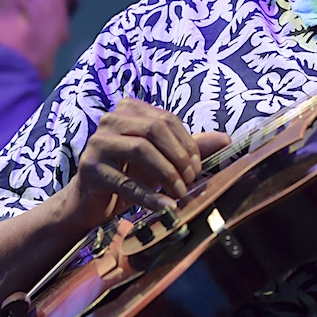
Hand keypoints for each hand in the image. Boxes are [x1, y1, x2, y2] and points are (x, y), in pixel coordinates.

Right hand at [64, 98, 230, 228]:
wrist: (90, 201)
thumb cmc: (129, 173)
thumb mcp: (162, 158)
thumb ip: (191, 146)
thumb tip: (226, 139)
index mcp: (129, 109)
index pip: (167, 119)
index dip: (187, 143)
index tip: (198, 166)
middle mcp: (110, 120)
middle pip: (155, 129)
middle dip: (179, 156)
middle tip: (191, 179)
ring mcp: (97, 143)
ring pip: (141, 149)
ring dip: (167, 173)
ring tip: (181, 192)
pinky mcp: (90, 169)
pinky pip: (125, 182)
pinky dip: (149, 196)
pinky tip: (166, 208)